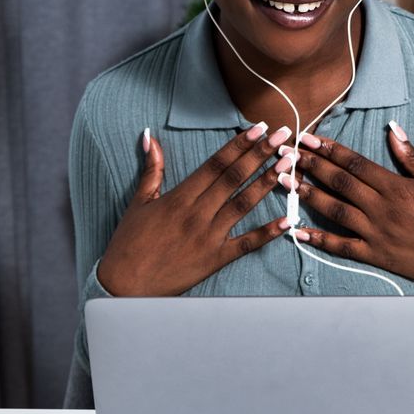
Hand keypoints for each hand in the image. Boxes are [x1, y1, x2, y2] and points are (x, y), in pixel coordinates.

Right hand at [95, 123, 295, 296]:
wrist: (125, 285)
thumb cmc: (129, 243)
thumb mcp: (139, 202)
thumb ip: (152, 170)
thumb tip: (150, 137)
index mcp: (179, 197)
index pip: (215, 164)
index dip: (238, 145)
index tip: (257, 128)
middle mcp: (197, 213)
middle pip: (234, 178)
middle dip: (259, 154)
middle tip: (282, 135)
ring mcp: (208, 237)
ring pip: (243, 204)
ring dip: (267, 182)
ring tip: (287, 165)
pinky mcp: (215, 259)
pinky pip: (246, 244)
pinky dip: (267, 232)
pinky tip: (286, 220)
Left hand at [283, 123, 413, 292]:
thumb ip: (412, 157)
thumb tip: (392, 130)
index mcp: (397, 188)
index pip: (355, 164)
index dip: (330, 150)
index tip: (309, 139)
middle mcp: (382, 209)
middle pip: (339, 183)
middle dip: (311, 166)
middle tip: (287, 154)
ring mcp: (376, 234)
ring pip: (335, 211)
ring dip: (307, 195)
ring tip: (284, 182)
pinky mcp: (376, 255)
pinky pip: (342, 247)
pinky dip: (319, 240)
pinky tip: (298, 231)